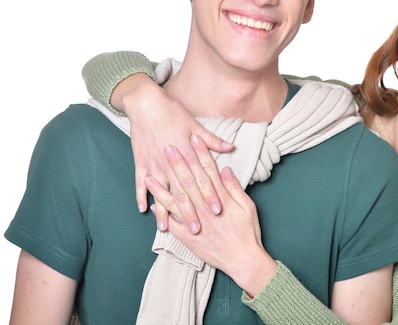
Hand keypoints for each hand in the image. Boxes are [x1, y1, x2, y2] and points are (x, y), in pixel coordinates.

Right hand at [113, 73, 232, 228]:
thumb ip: (212, 140)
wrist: (146, 103)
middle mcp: (171, 162)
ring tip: (167, 229)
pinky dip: (141, 195)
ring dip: (164, 210)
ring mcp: (154, 163)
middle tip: (197, 229)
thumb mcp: (196, 124)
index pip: (202, 179)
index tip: (217, 210)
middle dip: (190, 211)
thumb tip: (230, 148)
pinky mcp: (140, 161)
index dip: (210, 195)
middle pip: (183, 191)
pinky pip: (140, 182)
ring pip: (161, 192)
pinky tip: (143, 210)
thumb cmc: (173, 112)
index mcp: (188, 153)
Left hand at [146, 137, 277, 295]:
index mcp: (220, 198)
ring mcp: (195, 222)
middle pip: (188, 181)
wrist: (243, 260)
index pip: (208, 171)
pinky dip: (159, 215)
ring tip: (150, 175)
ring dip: (161, 188)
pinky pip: (170, 224)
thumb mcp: (247, 206)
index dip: (201, 153)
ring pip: (174, 202)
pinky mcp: (188, 237)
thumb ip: (234, 187)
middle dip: (177, 164)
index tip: (194, 139)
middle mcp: (205, 208)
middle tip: (168, 147)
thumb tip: (225, 169)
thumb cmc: (248, 232)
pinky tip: (149, 206)